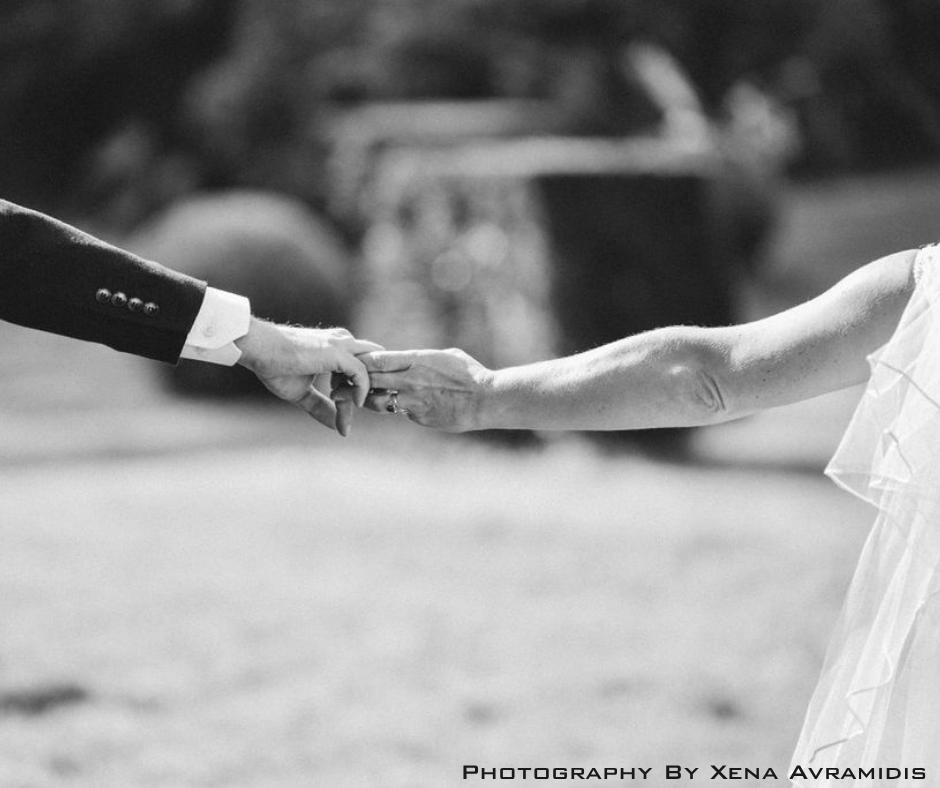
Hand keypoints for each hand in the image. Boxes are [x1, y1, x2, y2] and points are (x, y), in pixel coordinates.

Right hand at [236, 317, 382, 434]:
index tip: (347, 416)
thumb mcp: (302, 392)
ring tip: (353, 414)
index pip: (362, 368)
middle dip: (373, 391)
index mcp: (338, 347)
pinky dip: (361, 390)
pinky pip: (362, 373)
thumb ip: (321, 406)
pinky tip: (353, 404)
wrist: (259, 350)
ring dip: (365, 395)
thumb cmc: (275, 366)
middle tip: (364, 413)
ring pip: (370, 371)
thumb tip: (337, 426)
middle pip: (372, 368)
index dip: (359, 393)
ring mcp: (342, 345)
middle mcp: (344, 342)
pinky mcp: (337, 352)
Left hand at [356, 348, 492, 431]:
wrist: (485, 400)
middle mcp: (410, 380)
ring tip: (367, 398)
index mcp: (416, 360)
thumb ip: (422, 358)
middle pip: (370, 380)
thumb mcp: (445, 355)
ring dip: (369, 400)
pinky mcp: (418, 417)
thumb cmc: (470, 373)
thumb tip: (409, 359)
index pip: (376, 360)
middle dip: (356, 381)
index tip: (353, 362)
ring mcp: (413, 401)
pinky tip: (401, 406)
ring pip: (377, 402)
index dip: (360, 361)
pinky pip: (399, 413)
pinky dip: (397, 409)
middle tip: (348, 383)